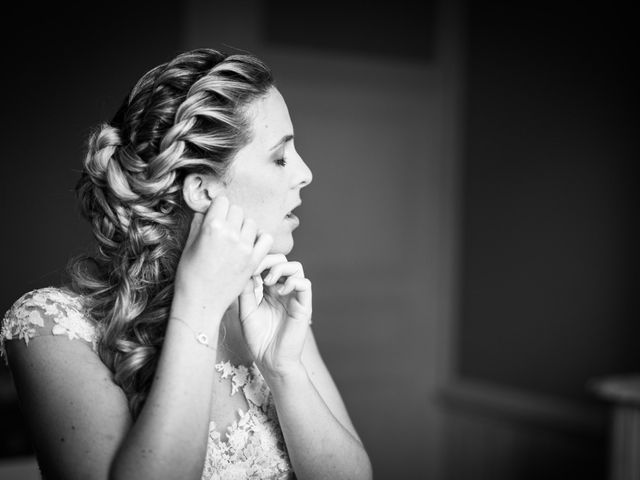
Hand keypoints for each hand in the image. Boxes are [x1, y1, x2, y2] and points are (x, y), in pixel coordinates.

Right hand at [174, 196, 272, 317]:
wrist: (201, 303)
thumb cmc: (190, 276)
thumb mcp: (188, 245)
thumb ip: (198, 224)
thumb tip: (205, 210)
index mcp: (212, 227)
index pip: (222, 201)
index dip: (218, 208)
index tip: (216, 216)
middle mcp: (230, 234)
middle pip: (237, 210)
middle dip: (231, 217)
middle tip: (225, 230)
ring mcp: (245, 247)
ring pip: (251, 222)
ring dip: (244, 227)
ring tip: (236, 239)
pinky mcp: (254, 260)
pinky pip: (266, 238)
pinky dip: (260, 238)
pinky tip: (251, 244)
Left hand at [238, 254, 311, 376]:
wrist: (270, 361)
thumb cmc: (258, 339)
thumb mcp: (246, 311)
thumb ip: (246, 291)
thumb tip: (245, 269)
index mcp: (269, 290)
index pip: (268, 264)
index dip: (259, 260)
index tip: (245, 267)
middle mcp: (283, 290)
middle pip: (283, 260)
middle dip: (269, 260)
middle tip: (256, 270)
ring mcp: (294, 297)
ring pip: (296, 267)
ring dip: (281, 268)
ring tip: (268, 281)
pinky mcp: (304, 306)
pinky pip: (305, 284)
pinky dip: (293, 282)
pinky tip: (279, 292)